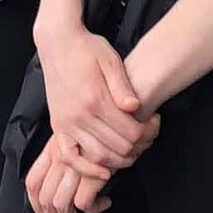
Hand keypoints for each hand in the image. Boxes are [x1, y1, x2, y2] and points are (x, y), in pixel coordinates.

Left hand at [26, 126, 124, 212]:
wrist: (125, 112)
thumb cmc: (109, 125)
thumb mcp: (84, 139)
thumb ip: (73, 159)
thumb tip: (65, 189)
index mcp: (52, 150)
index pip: (32, 182)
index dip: (36, 205)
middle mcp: (59, 158)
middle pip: (44, 199)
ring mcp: (74, 166)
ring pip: (61, 206)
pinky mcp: (91, 172)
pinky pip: (83, 203)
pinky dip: (93, 210)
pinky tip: (105, 203)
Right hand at [38, 18, 158, 170]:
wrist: (58, 42)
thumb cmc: (87, 49)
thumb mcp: (111, 60)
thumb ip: (122, 86)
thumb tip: (135, 107)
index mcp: (95, 99)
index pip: (131, 132)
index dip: (149, 132)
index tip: (155, 121)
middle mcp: (79, 116)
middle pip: (118, 148)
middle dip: (139, 146)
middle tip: (148, 135)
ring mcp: (66, 124)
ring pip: (98, 157)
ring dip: (119, 160)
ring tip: (132, 148)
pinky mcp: (57, 127)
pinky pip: (70, 157)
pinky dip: (87, 169)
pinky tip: (103, 170)